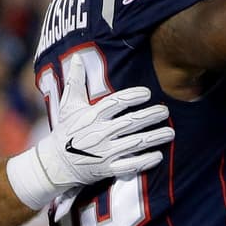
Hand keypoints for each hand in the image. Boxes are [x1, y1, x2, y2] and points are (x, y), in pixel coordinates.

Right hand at [42, 53, 174, 180]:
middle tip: (165, 111)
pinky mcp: (107, 169)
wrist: (56, 163)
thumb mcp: (69, 105)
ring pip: (134, 144)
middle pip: (130, 123)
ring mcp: (104, 153)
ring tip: (170, 132)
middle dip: (150, 116)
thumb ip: (76, 81)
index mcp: (92, 116)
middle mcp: (100, 133)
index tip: (147, 93)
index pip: (115, 103)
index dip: (132, 97)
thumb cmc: (66, 131)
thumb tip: (77, 56)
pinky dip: (144, 161)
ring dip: (154, 138)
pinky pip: (129, 166)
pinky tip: (158, 155)